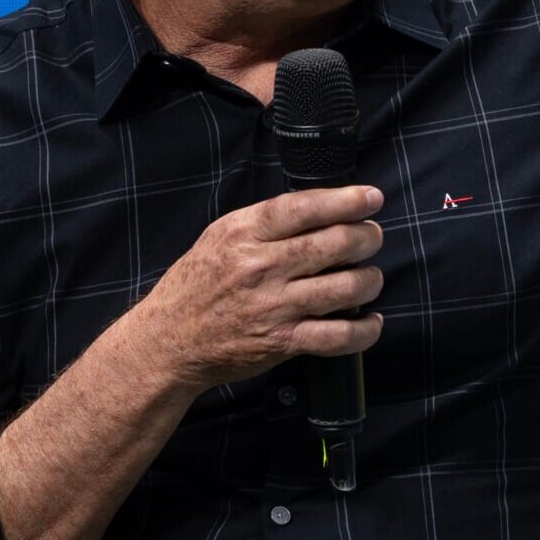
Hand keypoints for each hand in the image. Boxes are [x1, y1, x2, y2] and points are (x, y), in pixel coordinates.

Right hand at [129, 186, 386, 391]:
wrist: (167, 341)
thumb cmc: (197, 285)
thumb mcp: (221, 237)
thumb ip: (265, 222)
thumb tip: (320, 206)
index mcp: (244, 234)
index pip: (304, 207)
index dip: (347, 200)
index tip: (372, 198)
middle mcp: (261, 267)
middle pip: (335, 243)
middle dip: (367, 237)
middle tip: (372, 237)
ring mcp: (273, 306)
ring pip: (345, 286)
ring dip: (371, 280)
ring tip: (370, 277)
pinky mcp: (282, 342)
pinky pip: (339, 336)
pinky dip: (365, 329)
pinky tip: (370, 320)